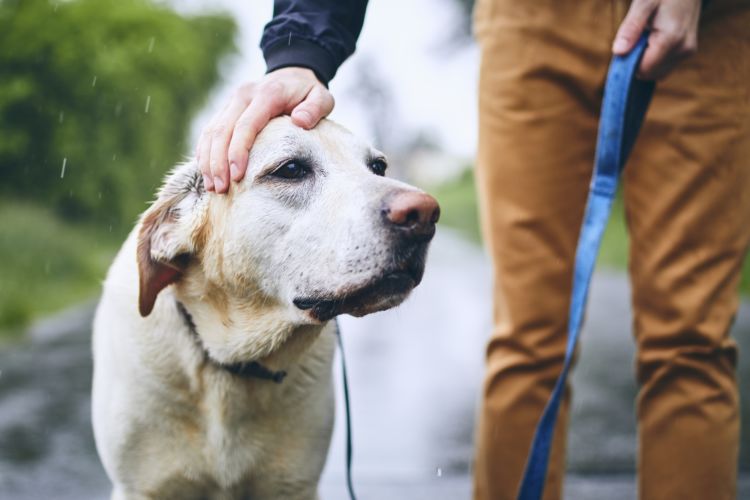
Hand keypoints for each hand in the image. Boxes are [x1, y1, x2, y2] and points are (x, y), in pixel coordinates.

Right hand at [197, 67, 333, 192]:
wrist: (292, 73)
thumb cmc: (308, 92)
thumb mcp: (321, 97)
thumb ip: (315, 108)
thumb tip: (300, 121)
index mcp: (267, 94)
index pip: (246, 124)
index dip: (238, 151)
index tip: (237, 176)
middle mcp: (244, 95)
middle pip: (222, 131)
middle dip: (218, 162)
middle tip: (220, 189)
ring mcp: (232, 101)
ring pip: (211, 131)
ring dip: (208, 160)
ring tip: (212, 187)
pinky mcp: (226, 109)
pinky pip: (210, 131)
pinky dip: (205, 152)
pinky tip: (207, 172)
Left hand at [612, 0, 701, 79]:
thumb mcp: (643, 4)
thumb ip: (631, 28)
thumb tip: (618, 52)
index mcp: (672, 39)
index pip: (644, 69)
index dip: (629, 62)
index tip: (624, 46)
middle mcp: (683, 49)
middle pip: (649, 73)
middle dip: (637, 61)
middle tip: (636, 38)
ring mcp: (687, 52)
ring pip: (656, 73)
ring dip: (645, 61)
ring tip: (646, 37)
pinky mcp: (687, 53)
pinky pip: (664, 67)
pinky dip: (654, 59)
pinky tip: (653, 40)